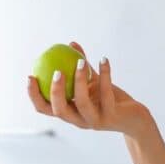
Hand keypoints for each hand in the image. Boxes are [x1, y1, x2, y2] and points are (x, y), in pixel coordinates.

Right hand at [27, 42, 150, 136]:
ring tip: (80, 62)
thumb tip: (70, 43)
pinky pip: (106, 93)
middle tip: (56, 71)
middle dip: (55, 91)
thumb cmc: (110, 98)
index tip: (30, 76)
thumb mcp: (94, 82)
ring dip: (80, 81)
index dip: (34, 95)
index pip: (45, 108)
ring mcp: (95, 120)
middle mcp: (79, 120)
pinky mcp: (112, 116)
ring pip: (83, 103)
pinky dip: (104, 74)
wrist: (134, 117)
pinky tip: (103, 59)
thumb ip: (80, 66)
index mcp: (70, 112)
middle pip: (60, 110)